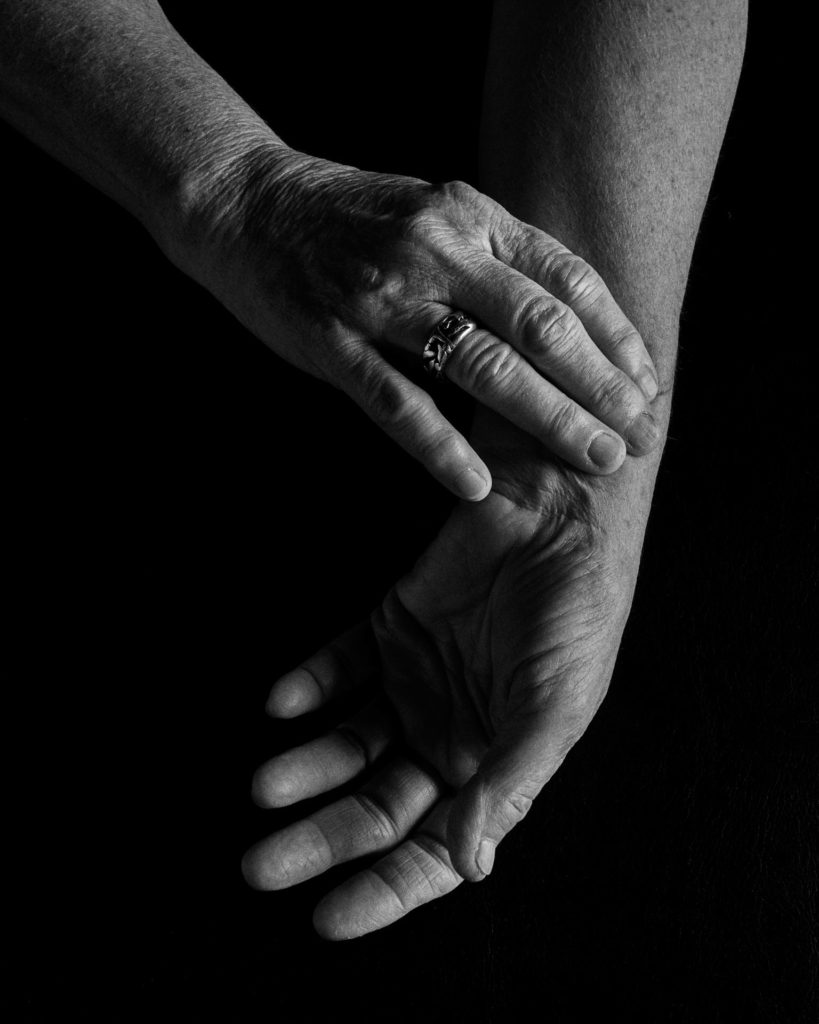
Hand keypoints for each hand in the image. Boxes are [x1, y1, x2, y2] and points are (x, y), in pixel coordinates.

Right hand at [172, 146, 659, 499]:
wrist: (248, 204)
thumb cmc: (352, 217)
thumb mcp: (436, 210)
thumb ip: (496, 254)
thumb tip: (570, 317)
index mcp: (471, 214)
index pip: (567, 279)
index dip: (616, 336)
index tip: (647, 386)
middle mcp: (438, 249)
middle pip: (542, 326)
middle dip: (602, 387)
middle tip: (642, 437)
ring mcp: (384, 297)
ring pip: (485, 365)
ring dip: (549, 418)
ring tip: (595, 459)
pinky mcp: (333, 342)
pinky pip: (398, 402)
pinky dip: (441, 447)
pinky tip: (478, 484)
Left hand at [242, 423, 646, 937]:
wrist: (558, 510)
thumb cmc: (578, 613)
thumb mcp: (554, 708)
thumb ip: (507, 784)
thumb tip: (469, 866)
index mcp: (494, 765)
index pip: (434, 847)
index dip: (386, 889)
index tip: (327, 919)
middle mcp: (450, 732)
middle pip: (377, 805)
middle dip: (322, 839)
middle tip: (261, 865)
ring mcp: (417, 681)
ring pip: (348, 744)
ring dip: (305, 766)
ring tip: (264, 785)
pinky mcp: (393, 626)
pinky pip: (341, 664)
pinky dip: (310, 682)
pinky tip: (284, 700)